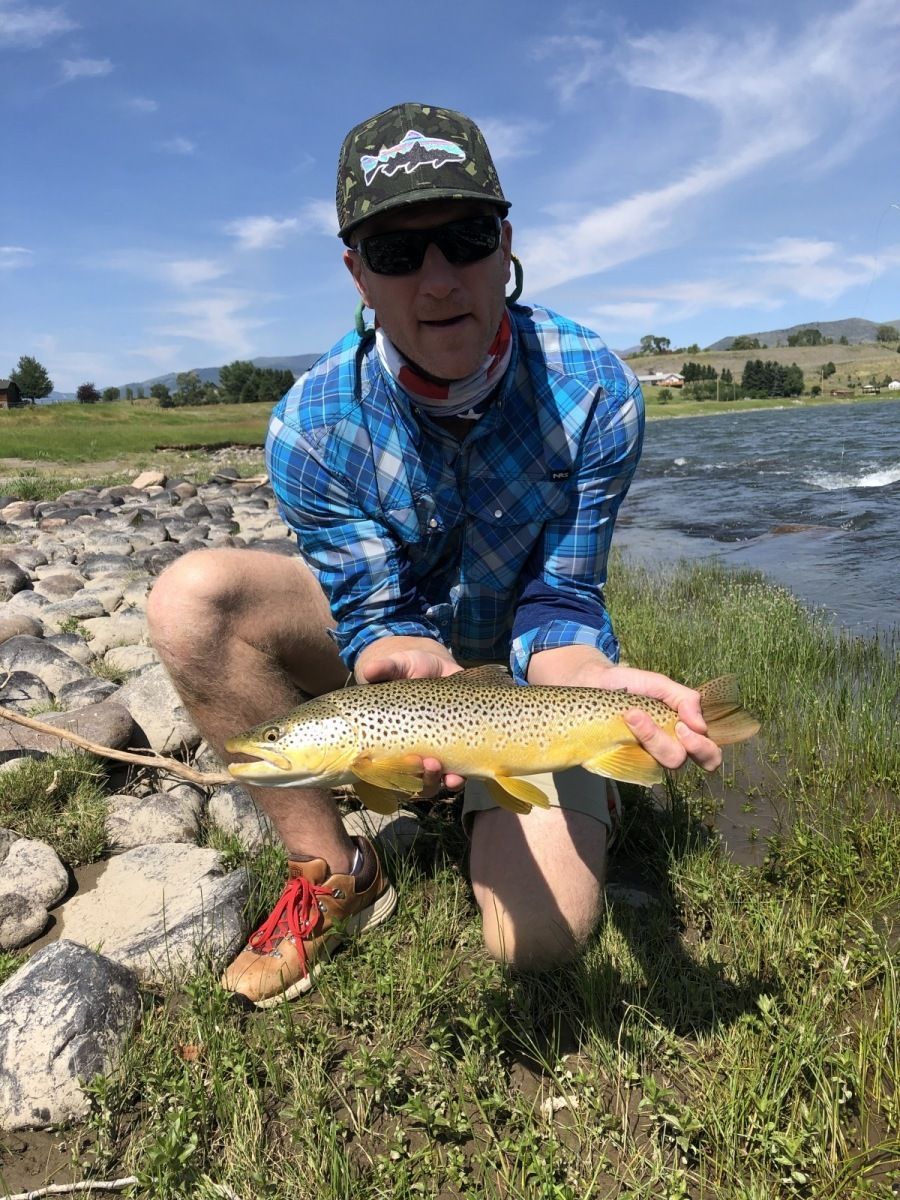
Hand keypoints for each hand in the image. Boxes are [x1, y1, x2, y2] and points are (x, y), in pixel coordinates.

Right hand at [356, 647, 465, 795]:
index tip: (403, 761)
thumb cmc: (407, 668)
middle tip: (429, 764)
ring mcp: (433, 751)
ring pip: (434, 781)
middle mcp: (409, 751)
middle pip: (412, 782)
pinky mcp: (457, 745)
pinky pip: (458, 770)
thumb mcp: (396, 665)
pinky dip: (461, 776)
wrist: (434, 665)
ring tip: (451, 776)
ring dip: (442, 782)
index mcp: (388, 739)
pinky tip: (466, 773)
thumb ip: (385, 668)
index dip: (391, 773)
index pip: (384, 769)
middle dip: (422, 779)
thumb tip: (370, 670)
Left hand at [528, 648, 720, 773]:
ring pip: (659, 763)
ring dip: (651, 737)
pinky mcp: (619, 761)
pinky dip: (632, 742)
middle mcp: (665, 749)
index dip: (702, 747)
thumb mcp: (659, 684)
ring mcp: (642, 758)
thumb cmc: (628, 685)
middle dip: (680, 746)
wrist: (591, 682)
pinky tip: (622, 723)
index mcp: (681, 733)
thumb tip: (700, 725)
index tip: (684, 726)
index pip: (707, 754)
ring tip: (632, 714)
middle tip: (673, 727)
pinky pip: (632, 765)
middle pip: (683, 761)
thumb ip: (684, 698)